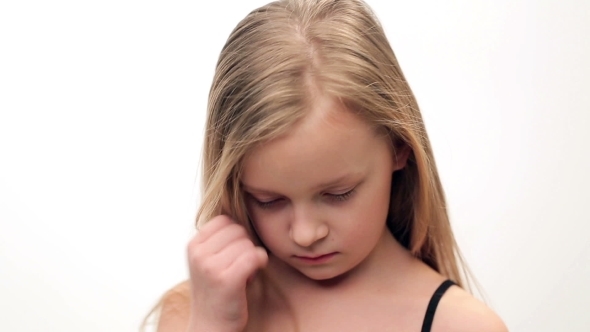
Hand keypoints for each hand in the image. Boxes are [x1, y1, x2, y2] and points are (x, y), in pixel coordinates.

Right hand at [186, 215, 267, 331]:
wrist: (211, 327)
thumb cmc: (217, 292)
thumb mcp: (209, 260)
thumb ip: (220, 238)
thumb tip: (241, 207)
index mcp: (194, 244)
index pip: (225, 220)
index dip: (236, 235)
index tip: (232, 255)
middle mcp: (198, 253)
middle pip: (239, 230)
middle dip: (245, 246)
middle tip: (238, 267)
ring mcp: (210, 266)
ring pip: (248, 243)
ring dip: (251, 258)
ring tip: (241, 275)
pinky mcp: (226, 279)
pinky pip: (254, 256)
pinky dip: (259, 264)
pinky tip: (251, 277)